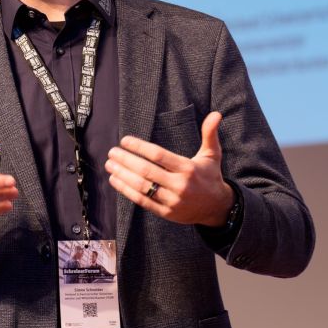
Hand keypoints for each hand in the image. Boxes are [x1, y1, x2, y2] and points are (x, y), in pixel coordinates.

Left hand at [105, 111, 233, 226]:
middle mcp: (179, 185)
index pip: (158, 155)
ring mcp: (172, 201)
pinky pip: (142, 201)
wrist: (217, 208)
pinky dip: (127, 191)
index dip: (139, 147)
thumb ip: (210, 134)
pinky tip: (116, 180)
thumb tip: (215, 114)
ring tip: (110, 165)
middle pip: (147, 171)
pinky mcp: (166, 213)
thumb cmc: (210, 176)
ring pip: (142, 187)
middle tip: (112, 152)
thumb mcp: (212, 154)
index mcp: (188, 168)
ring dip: (123, 175)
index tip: (125, 140)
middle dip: (126, 160)